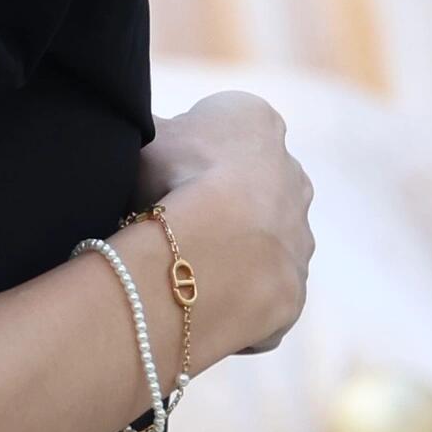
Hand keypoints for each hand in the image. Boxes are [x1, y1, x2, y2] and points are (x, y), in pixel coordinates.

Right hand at [132, 92, 314, 360]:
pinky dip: (234, 305)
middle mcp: (292, 174)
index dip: (188, 159)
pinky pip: (262, 298)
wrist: (207, 244)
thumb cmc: (171, 179)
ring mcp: (299, 237)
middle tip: (174, 233)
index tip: (161, 184)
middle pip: (251, 192)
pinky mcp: (294, 290)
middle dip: (221, 210)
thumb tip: (131, 130)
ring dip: (231, 259)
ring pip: (262, 247)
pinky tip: (199, 308)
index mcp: (256, 123)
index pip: (226, 136)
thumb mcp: (145, 139)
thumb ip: (148, 134)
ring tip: (184, 276)